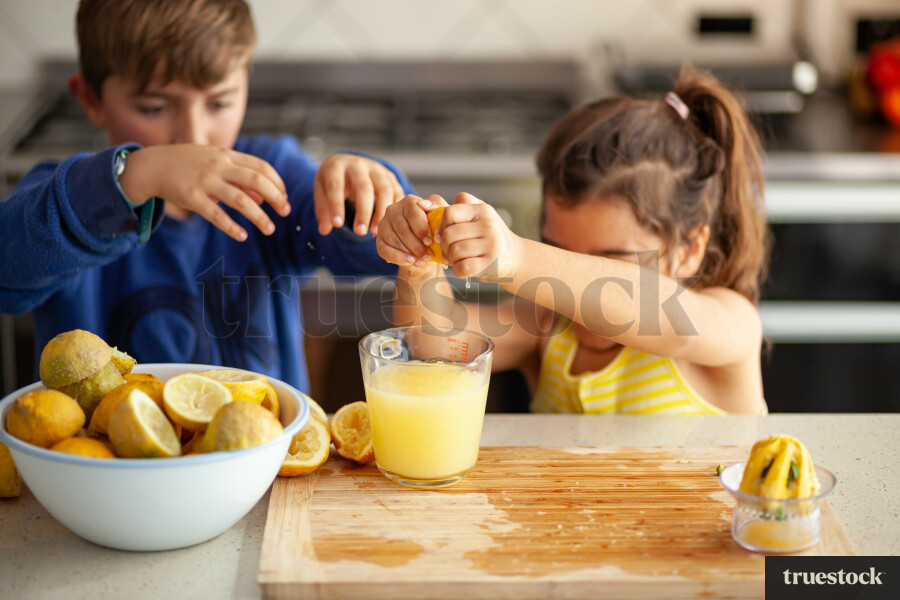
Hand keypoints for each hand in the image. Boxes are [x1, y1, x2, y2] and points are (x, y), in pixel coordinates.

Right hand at [120, 144, 288, 241]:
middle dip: (276, 197)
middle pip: (257, 181)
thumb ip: (239, 178)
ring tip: (270, 229)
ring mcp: (205, 181)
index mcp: (227, 156)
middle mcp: (219, 166)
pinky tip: (242, 236)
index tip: (285, 197)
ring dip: (259, 217)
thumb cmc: (188, 165)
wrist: (152, 166)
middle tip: (286, 212)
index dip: (278, 183)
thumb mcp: (215, 164)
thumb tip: (264, 198)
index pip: (261, 167)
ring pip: (240, 200)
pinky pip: (216, 215)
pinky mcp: (192, 197)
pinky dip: (232, 227)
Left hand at [314, 154, 404, 235]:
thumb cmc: (333, 182)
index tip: (337, 225)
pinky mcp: (389, 176)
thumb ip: (323, 210)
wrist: (349, 164)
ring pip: (384, 189)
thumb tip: (325, 230)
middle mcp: (358, 164)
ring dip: (381, 213)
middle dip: (363, 212)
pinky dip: (394, 209)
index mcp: (337, 166)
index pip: (336, 186)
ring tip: (375, 232)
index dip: (336, 205)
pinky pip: (396, 192)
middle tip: (360, 233)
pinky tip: (388, 225)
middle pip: (364, 187)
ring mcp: (376, 169)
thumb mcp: (322, 192)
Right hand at [376, 194, 447, 267]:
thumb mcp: (440, 217)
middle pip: (402, 228)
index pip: (412, 211)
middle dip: (416, 244)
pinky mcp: (379, 240)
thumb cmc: (434, 229)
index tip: (430, 242)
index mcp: (409, 202)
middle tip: (428, 255)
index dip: (421, 228)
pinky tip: (409, 261)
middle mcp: (393, 210)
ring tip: (421, 260)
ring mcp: (384, 225)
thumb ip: (437, 205)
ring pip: (393, 239)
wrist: (426, 248)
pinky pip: (384, 250)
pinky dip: (398, 257)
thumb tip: (425, 204)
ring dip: (408, 252)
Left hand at [439, 193, 522, 282]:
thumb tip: (432, 209)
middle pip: (449, 234)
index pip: (449, 213)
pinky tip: (464, 267)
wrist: (515, 257)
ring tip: (459, 258)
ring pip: (454, 251)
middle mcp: (489, 225)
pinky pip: (462, 267)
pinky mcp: (491, 263)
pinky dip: (458, 270)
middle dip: (444, 245)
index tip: (444, 234)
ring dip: (451, 258)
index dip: (441, 225)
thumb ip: (462, 204)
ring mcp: (492, 244)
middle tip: (450, 250)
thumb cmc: (489, 235)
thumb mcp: (480, 214)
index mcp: (483, 210)